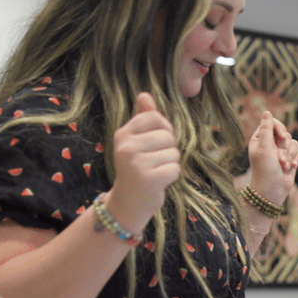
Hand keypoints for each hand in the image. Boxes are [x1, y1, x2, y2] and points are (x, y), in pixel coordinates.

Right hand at [109, 92, 182, 222]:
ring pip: (173, 152)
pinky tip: (159, 182)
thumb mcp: (135, 142)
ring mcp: (136, 163)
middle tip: (154, 162)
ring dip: (170, 164)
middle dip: (168, 149)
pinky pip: (175, 168)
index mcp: (122, 134)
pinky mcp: (148, 179)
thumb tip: (145, 94)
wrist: (127, 204)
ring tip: (155, 172)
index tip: (155, 143)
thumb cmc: (135, 169)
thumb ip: (142, 118)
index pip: (155, 117)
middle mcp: (126, 147)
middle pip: (167, 135)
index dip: (163, 129)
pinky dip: (172, 176)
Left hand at [247, 111, 297, 205]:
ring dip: (289, 155)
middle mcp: (270, 143)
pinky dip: (295, 159)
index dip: (279, 128)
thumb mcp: (264, 148)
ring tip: (283, 166)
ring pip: (293, 142)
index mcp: (260, 138)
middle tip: (279, 159)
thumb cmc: (265, 169)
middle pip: (285, 133)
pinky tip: (290, 168)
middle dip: (284, 147)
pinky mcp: (290, 158)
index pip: (272, 123)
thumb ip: (267, 130)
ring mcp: (281, 151)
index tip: (281, 137)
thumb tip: (266, 112)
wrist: (272, 190)